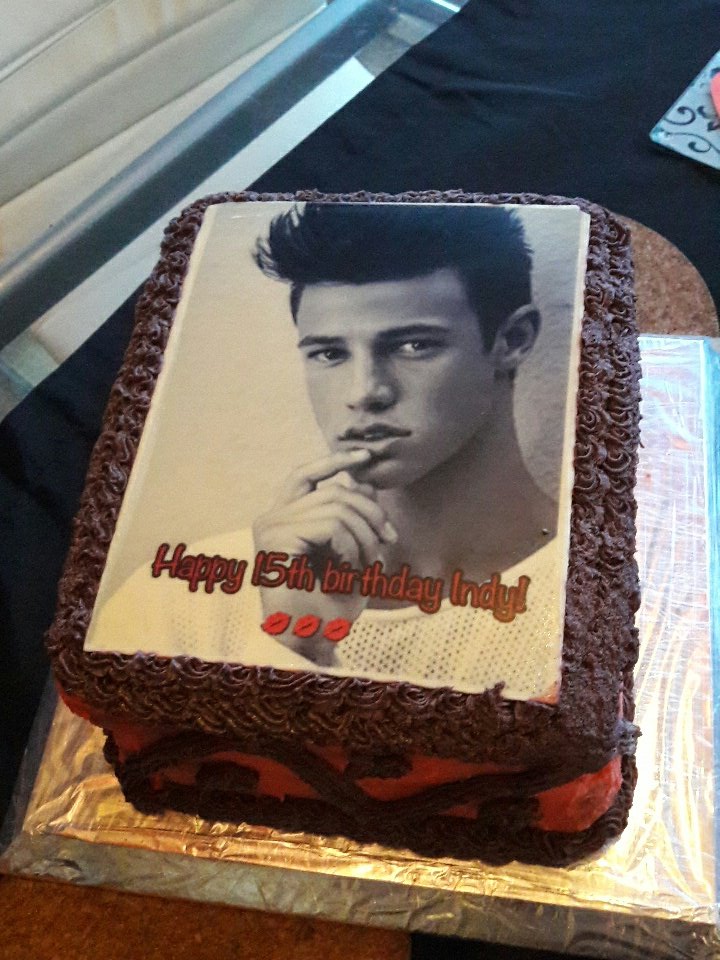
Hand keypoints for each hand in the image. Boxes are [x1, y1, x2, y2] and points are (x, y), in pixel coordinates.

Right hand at [252, 449, 397, 663]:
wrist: (312, 644)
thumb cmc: (331, 605)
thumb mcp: (353, 553)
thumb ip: (353, 517)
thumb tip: (361, 479)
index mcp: (284, 519)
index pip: (305, 474)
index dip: (335, 460)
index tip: (366, 457)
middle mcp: (271, 518)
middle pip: (335, 491)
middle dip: (371, 515)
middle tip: (388, 542)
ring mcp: (270, 528)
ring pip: (337, 508)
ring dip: (365, 538)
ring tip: (366, 565)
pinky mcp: (274, 539)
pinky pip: (330, 525)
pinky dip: (351, 547)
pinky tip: (349, 569)